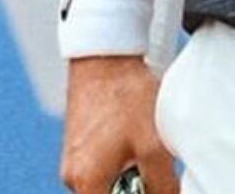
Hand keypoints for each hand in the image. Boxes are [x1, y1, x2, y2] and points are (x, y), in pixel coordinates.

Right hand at [59, 56, 173, 193]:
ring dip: (132, 171)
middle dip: (137, 187)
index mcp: (86, 183)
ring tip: (146, 143)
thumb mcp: (153, 145)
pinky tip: (136, 132)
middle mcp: (73, 175)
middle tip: (156, 163)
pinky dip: (124, 155)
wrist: (106, 55)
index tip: (156, 186)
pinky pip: (104, 163)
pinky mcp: (80, 142)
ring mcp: (74, 158)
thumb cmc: (126, 97)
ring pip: (109, 180)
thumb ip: (161, 185)